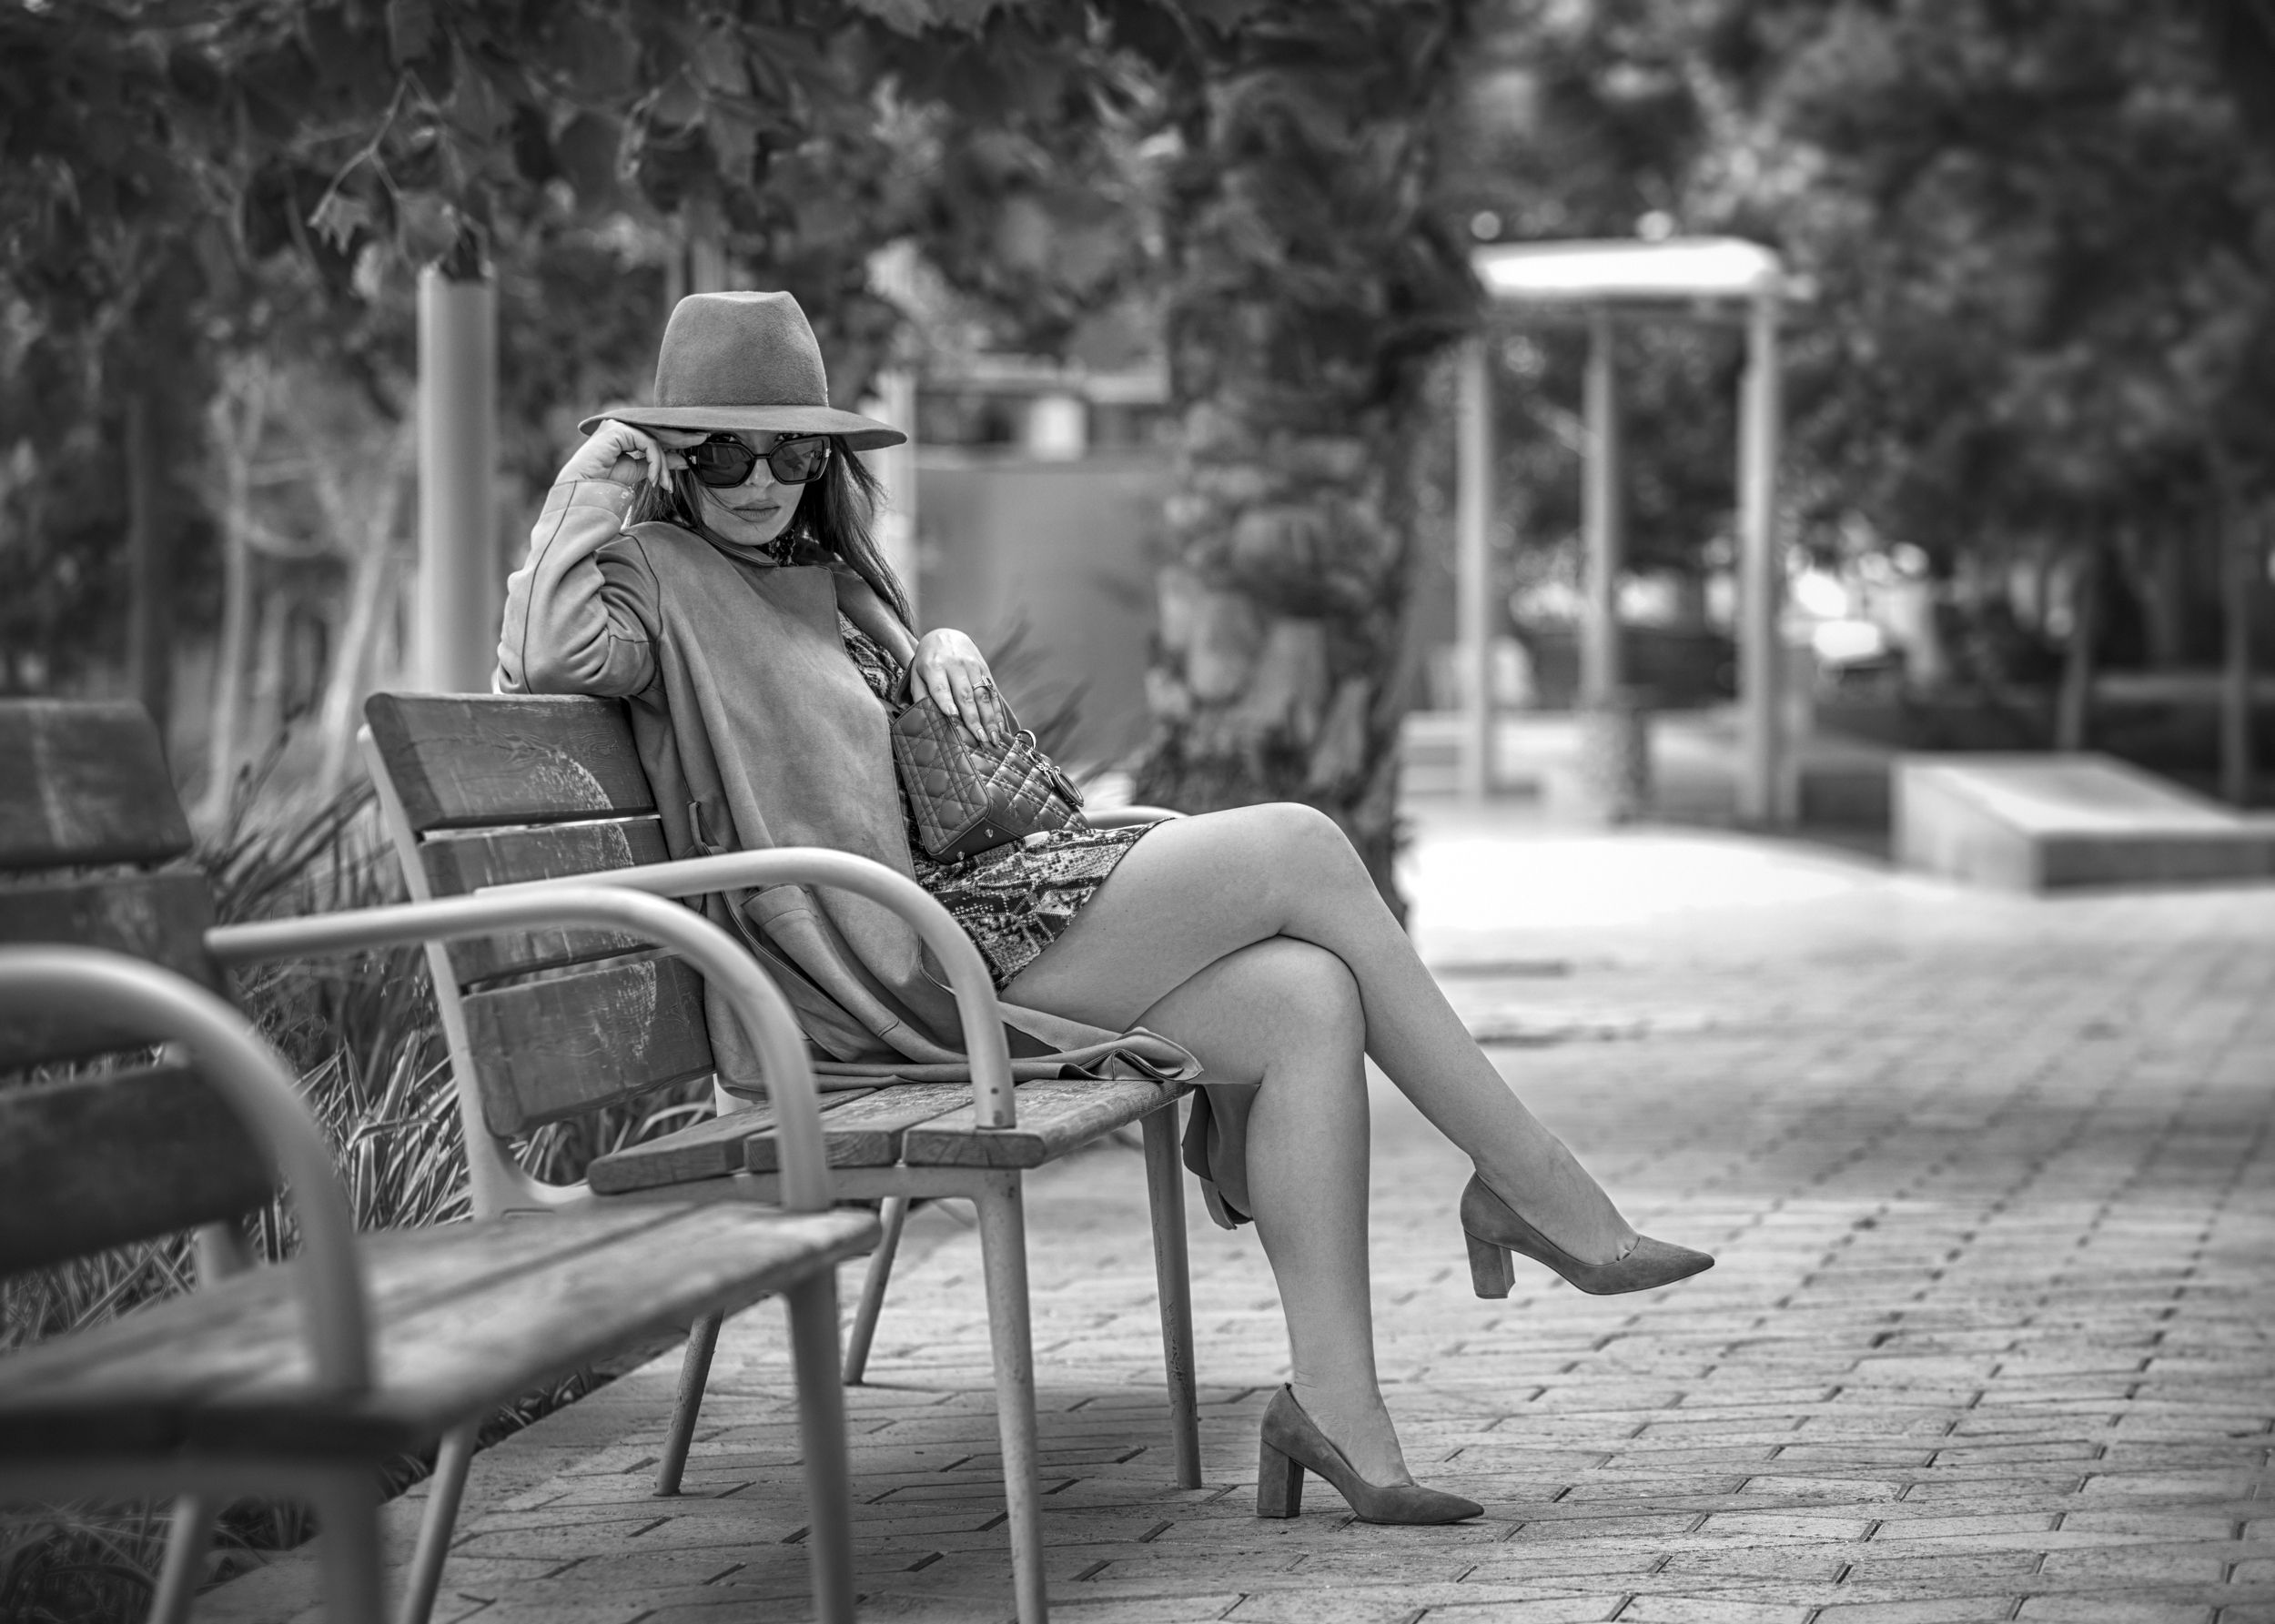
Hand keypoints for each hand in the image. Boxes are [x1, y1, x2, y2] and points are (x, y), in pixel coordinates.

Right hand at [557, 420, 705, 488]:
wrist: (583, 494)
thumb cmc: (604, 485)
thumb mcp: (638, 472)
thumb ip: (657, 464)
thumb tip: (682, 460)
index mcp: (623, 434)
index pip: (654, 434)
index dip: (675, 440)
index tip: (696, 444)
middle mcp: (620, 426)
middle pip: (657, 431)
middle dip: (681, 439)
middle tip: (703, 438)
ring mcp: (617, 426)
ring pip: (655, 440)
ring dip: (663, 465)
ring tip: (665, 485)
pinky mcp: (618, 431)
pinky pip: (648, 444)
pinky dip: (655, 462)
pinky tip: (654, 479)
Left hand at [909, 629, 1009, 745]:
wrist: (945, 636)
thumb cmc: (928, 663)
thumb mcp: (917, 675)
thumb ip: (919, 695)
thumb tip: (925, 720)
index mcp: (933, 666)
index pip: (940, 686)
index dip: (946, 701)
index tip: (952, 716)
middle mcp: (955, 665)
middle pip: (965, 694)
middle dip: (974, 718)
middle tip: (980, 739)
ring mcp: (972, 666)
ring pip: (982, 694)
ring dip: (989, 718)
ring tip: (993, 737)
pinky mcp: (985, 669)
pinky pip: (992, 691)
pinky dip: (997, 710)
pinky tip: (1000, 726)